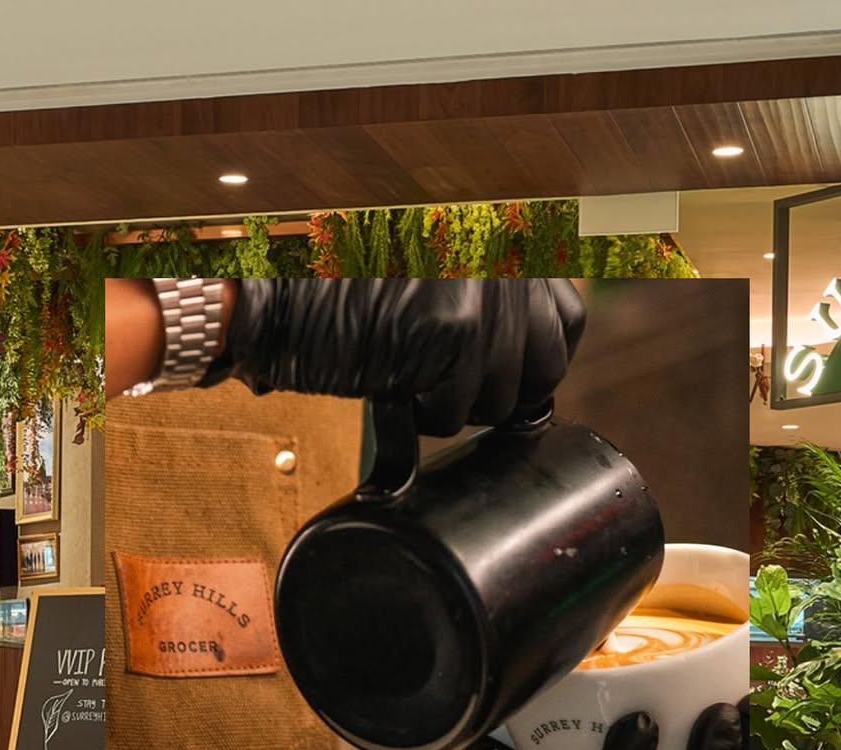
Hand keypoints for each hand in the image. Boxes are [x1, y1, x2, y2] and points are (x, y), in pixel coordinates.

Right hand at [204, 279, 585, 435]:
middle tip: (450, 389)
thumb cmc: (336, 280)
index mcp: (503, 241)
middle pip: (543, 370)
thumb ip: (486, 296)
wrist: (275, 283)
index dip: (535, 362)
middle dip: (500, 394)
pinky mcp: (450, 338)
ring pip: (499, 401)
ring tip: (412, 382)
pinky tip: (394, 389)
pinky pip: (455, 415)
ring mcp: (481, 300)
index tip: (505, 375)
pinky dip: (422, 417)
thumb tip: (529, 361)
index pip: (566, 323)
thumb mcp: (429, 267)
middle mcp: (502, 264)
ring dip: (456, 407)